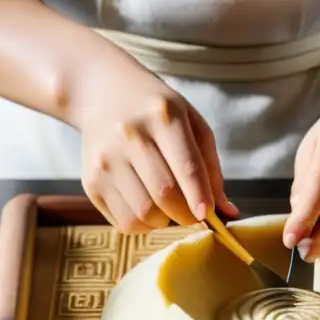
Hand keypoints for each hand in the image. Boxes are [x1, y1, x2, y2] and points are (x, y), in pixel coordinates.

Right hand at [71, 57, 237, 232]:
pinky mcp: (91, 181)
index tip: (208, 215)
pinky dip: (143, 225)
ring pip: (143, 213)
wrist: (102, 94)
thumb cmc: (157, 112)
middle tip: (193, 214)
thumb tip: (228, 213)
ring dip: (164, 221)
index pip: (186, 166)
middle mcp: (131, 136)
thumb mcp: (192, 124)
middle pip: (164, 194)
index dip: (199, 196)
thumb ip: (211, 168)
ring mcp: (106, 160)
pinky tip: (147, 207)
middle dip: (185, 215)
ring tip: (168, 208)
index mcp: (164, 116)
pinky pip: (123, 222)